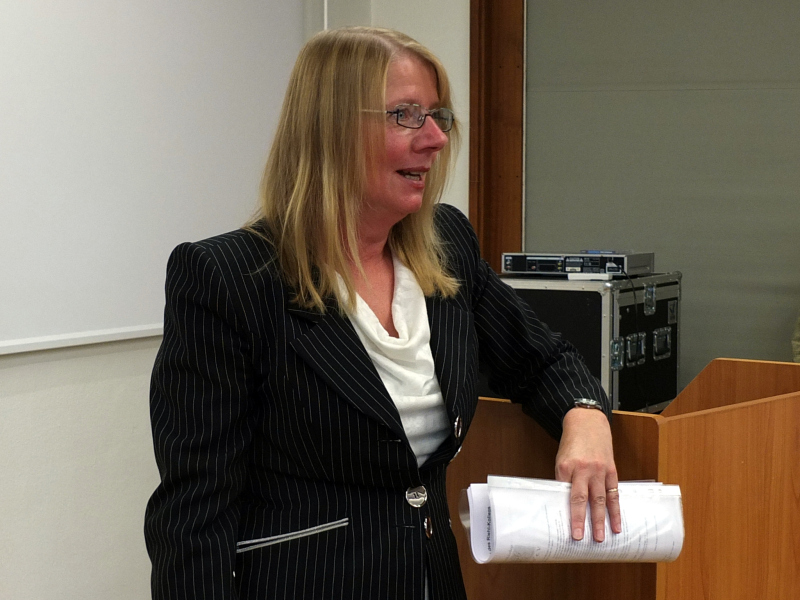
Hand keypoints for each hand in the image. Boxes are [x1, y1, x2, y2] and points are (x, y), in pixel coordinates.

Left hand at [555, 407, 621, 541]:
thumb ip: (564, 479)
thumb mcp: (561, 459)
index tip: (564, 527)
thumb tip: (565, 503)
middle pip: (581, 499)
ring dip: (600, 520)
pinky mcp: (611, 470)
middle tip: (580, 538)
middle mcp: (583, 469)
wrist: (587, 422)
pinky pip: (613, 493)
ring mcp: (598, 470)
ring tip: (600, 537)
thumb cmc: (572, 443)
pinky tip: (616, 523)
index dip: (565, 511)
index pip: (564, 494)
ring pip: (600, 499)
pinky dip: (615, 510)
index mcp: (566, 467)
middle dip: (581, 520)